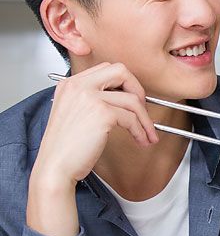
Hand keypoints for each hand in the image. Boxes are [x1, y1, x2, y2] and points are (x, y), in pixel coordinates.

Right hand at [31, 62, 157, 189]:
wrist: (55, 167)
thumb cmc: (65, 147)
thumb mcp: (74, 113)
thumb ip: (92, 98)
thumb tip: (124, 96)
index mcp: (70, 84)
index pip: (106, 68)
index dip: (125, 83)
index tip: (132, 99)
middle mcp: (78, 86)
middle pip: (121, 71)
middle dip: (139, 90)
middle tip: (143, 110)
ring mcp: (90, 97)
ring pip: (132, 99)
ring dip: (145, 119)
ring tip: (147, 134)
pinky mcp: (102, 113)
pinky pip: (132, 118)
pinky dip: (140, 131)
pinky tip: (141, 140)